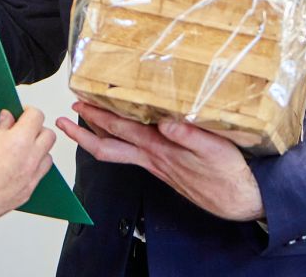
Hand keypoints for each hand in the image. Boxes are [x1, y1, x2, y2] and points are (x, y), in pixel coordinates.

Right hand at [0, 108, 55, 218]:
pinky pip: (40, 175)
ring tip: (23, 151)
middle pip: (48, 136)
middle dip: (38, 130)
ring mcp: (31, 176)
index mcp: (19, 140)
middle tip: (24, 131)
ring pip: (48, 156)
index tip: (23, 114)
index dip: (30, 112)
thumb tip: (7, 119)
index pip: (37, 117)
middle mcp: (30, 158)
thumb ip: (0, 129)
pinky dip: (35, 168)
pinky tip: (21, 168)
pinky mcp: (28, 191)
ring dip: (39, 150)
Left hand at [56, 101, 263, 220]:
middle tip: (63, 119)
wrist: (241, 201)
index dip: (97, 117)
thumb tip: (165, 122)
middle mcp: (153, 158)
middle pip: (108, 146)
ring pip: (118, 152)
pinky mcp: (165, 169)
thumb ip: (190, 135)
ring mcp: (157, 165)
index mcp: (160, 149)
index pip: (120, 130)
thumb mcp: (215, 149)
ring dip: (96, 138)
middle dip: (83, 132)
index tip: (78, 104)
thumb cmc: (229, 175)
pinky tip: (121, 133)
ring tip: (81, 123)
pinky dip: (119, 142)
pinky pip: (132, 155)